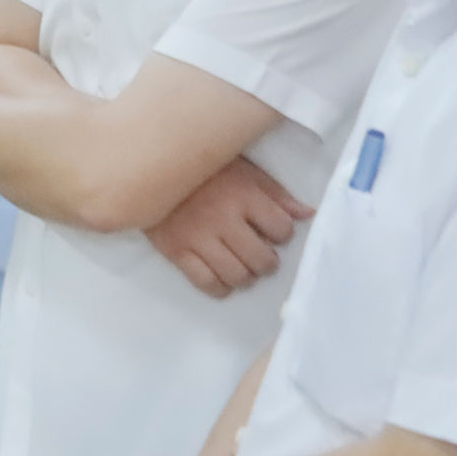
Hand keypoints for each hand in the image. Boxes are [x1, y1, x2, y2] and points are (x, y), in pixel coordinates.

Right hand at [146, 157, 310, 297]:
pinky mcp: (176, 250)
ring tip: (242, 268)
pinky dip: (220, 288)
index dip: (282, 233)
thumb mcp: (243, 170)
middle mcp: (223, 219)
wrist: (149, 167)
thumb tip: (308, 215)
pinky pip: (205, 282)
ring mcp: (198, 237)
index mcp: (243, 195)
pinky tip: (222, 280)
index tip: (272, 231)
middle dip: (267, 262)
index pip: (281, 229)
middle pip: (262, 260)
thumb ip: (275, 193)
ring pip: (237, 276)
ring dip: (246, 277)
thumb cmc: (203, 169)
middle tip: (260, 256)